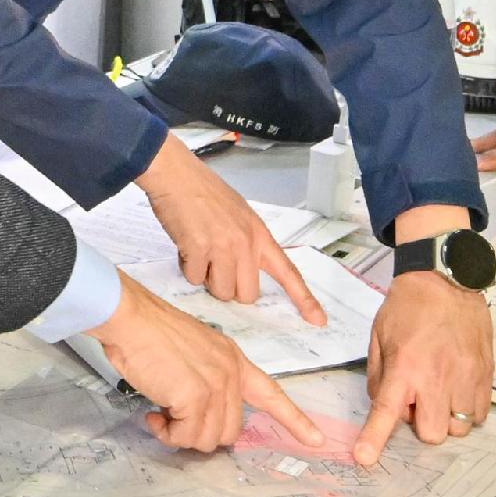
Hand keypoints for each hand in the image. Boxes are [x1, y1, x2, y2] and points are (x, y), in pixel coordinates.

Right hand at [87, 278, 338, 453]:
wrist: (131, 317)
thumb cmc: (149, 331)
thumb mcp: (192, 352)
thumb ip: (205, 380)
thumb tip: (194, 414)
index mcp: (232, 359)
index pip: (271, 393)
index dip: (293, 419)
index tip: (315, 439)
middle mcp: (230, 373)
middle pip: (231, 431)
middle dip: (201, 434)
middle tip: (173, 419)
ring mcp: (215, 385)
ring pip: (208, 439)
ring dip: (181, 435)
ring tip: (160, 414)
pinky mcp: (195, 397)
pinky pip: (185, 436)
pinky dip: (167, 433)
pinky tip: (153, 415)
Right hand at [139, 137, 326, 323]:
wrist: (177, 176)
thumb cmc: (204, 193)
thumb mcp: (239, 215)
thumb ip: (246, 244)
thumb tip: (241, 275)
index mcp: (260, 235)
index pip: (287, 272)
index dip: (304, 299)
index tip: (318, 320)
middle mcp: (246, 244)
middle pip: (247, 294)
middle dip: (230, 289)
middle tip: (217, 267)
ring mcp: (223, 248)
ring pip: (221, 291)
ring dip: (208, 280)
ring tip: (199, 252)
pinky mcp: (199, 250)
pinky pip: (195, 279)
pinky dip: (188, 268)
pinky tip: (186, 246)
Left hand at [356, 215, 495, 465]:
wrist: (447, 278)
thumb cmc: (409, 306)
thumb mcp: (380, 337)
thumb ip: (380, 377)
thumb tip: (387, 407)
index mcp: (406, 367)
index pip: (387, 412)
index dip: (374, 439)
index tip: (364, 458)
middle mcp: (438, 377)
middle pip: (433, 434)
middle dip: (423, 425)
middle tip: (418, 399)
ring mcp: (467, 377)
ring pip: (459, 428)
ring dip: (446, 418)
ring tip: (440, 391)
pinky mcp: (487, 374)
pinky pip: (480, 414)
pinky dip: (467, 410)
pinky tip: (458, 388)